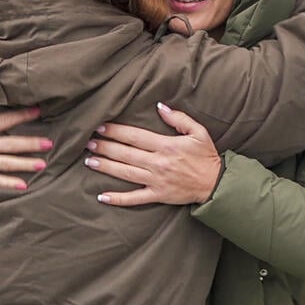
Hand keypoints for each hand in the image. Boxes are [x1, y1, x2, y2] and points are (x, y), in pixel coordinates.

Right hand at [0, 91, 51, 189]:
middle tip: (49, 143)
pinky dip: (8, 183)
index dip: (23, 115)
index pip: (5, 120)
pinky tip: (23, 185)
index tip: (39, 111)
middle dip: (31, 144)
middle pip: (11, 144)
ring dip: (25, 164)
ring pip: (6, 163)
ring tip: (43, 163)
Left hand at [85, 102, 220, 205]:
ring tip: (89, 161)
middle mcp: (158, 163)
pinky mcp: (158, 195)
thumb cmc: (206, 156)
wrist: (216, 183)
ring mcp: (156, 180)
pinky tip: (102, 196)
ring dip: (106, 167)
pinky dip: (118, 198)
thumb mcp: (198, 132)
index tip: (100, 126)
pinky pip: (135, 198)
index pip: (135, 136)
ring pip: (126, 173)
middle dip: (105, 147)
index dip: (116, 131)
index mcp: (166, 146)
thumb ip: (178, 118)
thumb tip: (160, 106)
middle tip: (87, 142)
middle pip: (125, 154)